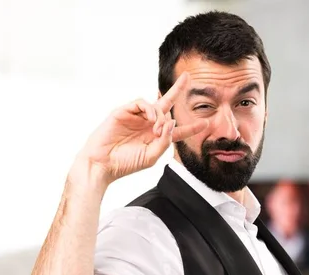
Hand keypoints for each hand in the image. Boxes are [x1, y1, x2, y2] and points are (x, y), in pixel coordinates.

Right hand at [77, 72, 208, 183]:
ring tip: (157, 128)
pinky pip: (141, 102)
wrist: (103, 164)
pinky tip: (151, 119)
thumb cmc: (125, 163)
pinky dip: (149, 109)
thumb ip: (165, 141)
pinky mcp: (124, 111)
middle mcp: (147, 125)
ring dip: (161, 115)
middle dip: (178, 90)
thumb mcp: (151, 157)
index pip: (177, 130)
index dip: (191, 127)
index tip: (206, 123)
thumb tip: (170, 121)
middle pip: (167, 105)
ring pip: (155, 104)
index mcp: (155, 138)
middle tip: (188, 77)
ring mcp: (135, 117)